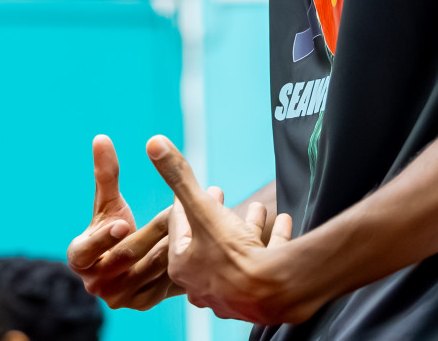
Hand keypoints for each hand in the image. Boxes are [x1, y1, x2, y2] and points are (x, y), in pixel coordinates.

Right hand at [67, 135, 182, 309]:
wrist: (128, 262)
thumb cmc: (112, 225)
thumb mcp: (108, 203)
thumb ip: (105, 175)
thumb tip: (101, 138)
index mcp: (80, 257)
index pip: (86, 251)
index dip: (103, 238)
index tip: (122, 223)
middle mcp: (94, 282)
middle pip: (126, 255)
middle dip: (152, 231)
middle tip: (174, 211)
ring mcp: (117, 297)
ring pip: (149, 269)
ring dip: (172, 245)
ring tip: (192, 224)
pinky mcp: (140, 303)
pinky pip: (163, 283)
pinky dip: (180, 265)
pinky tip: (196, 247)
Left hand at [146, 135, 304, 323]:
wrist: (271, 293)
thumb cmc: (230, 256)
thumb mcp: (202, 209)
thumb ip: (180, 178)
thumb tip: (154, 143)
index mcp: (183, 265)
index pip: (178, 228)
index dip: (183, 203)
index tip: (188, 189)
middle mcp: (204, 282)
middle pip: (206, 241)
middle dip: (214, 216)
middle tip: (219, 194)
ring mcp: (233, 291)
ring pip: (236, 253)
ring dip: (245, 227)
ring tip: (255, 208)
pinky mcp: (260, 293)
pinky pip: (265, 260)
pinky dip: (273, 239)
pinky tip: (283, 222)